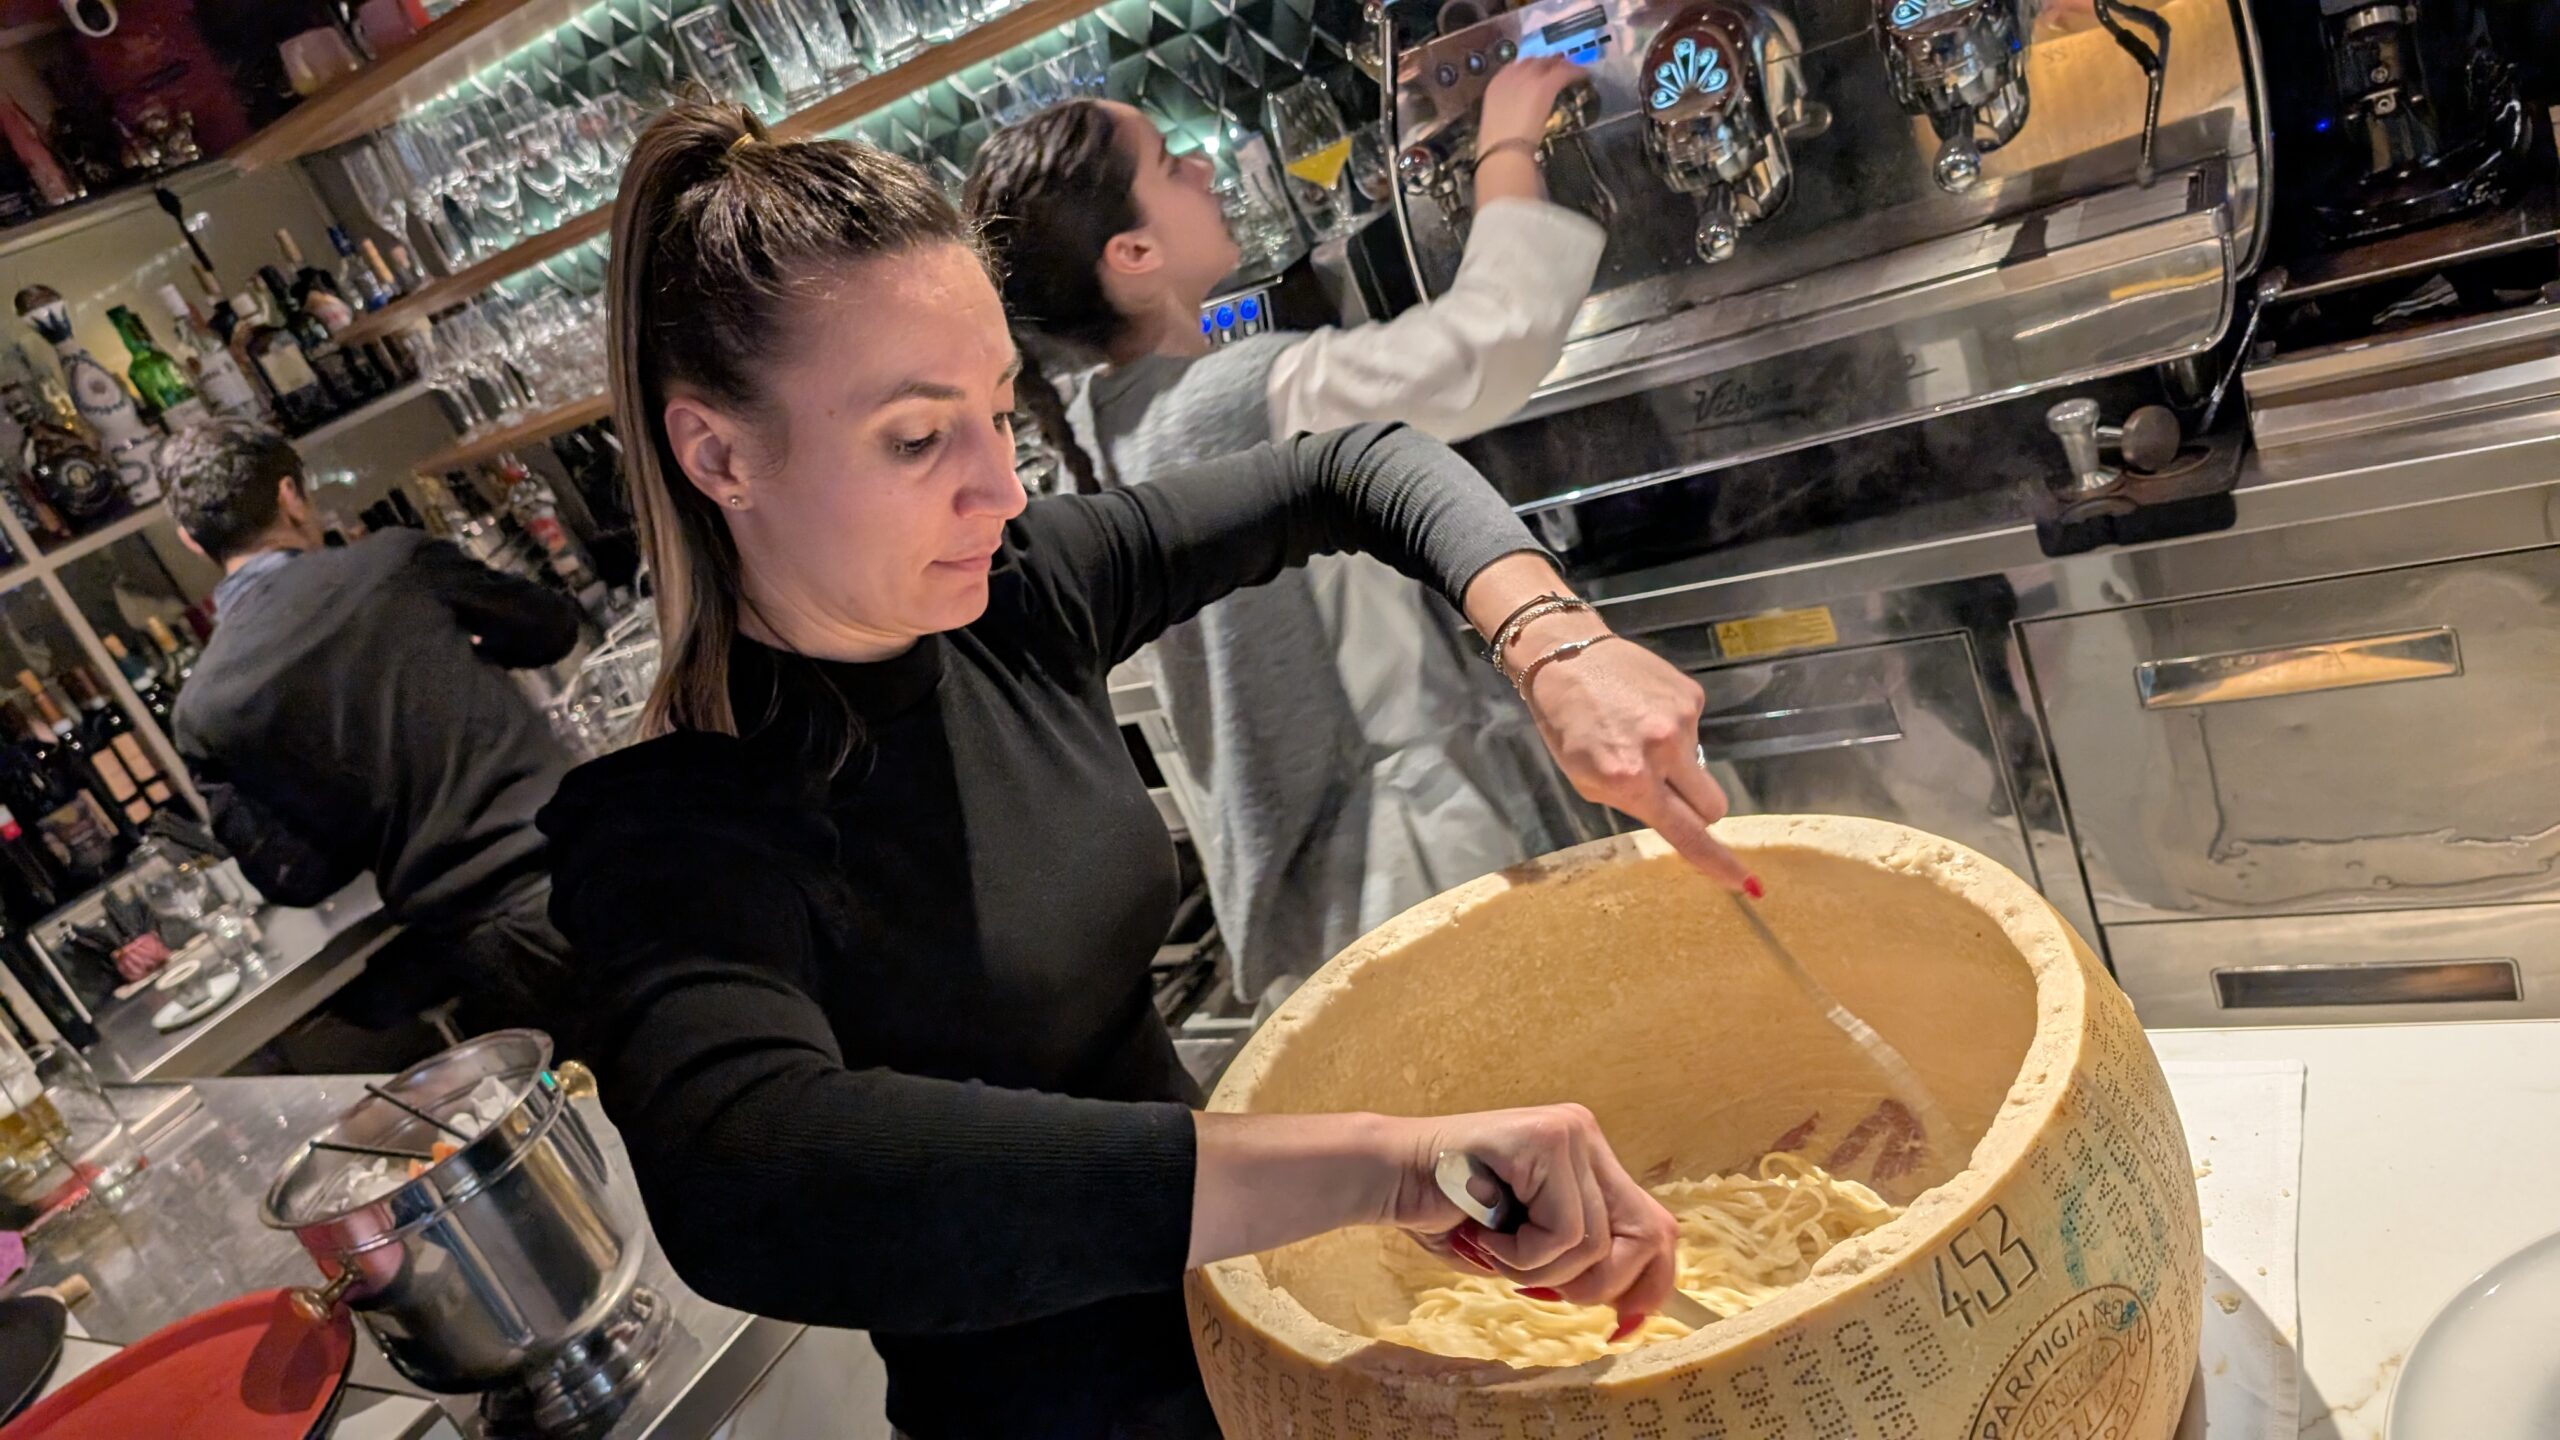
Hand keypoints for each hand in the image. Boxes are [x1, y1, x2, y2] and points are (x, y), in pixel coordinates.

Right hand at [1382, 1104, 1679, 1321]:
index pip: (1657, 1227)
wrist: (1388, 1179)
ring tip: (1491, 1246)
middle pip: (1647, 1237)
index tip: (1621, 1327)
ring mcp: (1569, 1134)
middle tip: (1534, 1287)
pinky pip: (1562, 1233)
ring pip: (1595, 1244)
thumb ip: (1579, 1260)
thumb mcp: (1529, 1246)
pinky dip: (1519, 1254)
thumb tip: (1630, 1306)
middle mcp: (1586, 1138)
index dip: (1652, 1285)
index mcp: (1589, 1161)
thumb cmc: (1449, 1216)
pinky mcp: (1545, 1140)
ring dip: (1536, 1270)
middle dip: (1597, 1286)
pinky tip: (1483, 1230)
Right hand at [1477, 56, 1583, 151]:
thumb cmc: (1500, 143)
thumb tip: (1519, 108)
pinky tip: (1583, 76)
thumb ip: (1509, 106)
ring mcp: (1529, 77)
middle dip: (1547, 63)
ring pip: (1551, 62)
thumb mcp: (1499, 119)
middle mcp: (1513, 74)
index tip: (1539, 72)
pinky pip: (1565, 71)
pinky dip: (1576, 72)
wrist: (1506, 149)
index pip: (1517, 66)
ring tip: (1573, 70)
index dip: (1531, 67)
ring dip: (1563, 65)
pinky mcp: (1546, 84)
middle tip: (1559, 68)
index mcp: (1497, 83)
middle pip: (1535, 61)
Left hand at [1514, 617, 1753, 890]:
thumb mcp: (1585, 780)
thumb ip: (1631, 802)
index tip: (1746, 883)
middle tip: (1667, 790)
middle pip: (1713, 805)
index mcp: (1631, 779)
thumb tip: (1674, 817)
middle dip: (1698, 808)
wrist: (1566, 655)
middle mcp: (1664, 750)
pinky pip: (1693, 731)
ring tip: (1634, 732)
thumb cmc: (1566, 725)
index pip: (1686, 832)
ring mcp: (1683, 719)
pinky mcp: (1692, 694)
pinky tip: (1642, 709)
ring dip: (1676, 759)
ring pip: (1699, 765)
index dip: (1718, 862)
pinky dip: (1673, 728)